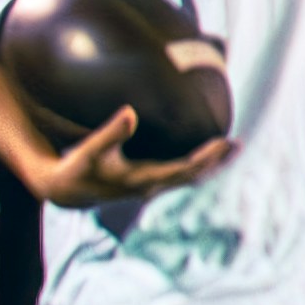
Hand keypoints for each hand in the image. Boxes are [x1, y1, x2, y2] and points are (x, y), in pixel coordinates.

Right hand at [31, 103, 228, 216]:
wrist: (67, 191)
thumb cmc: (78, 167)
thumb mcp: (91, 149)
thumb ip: (111, 132)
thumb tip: (130, 112)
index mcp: (142, 180)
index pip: (184, 170)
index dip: (207, 158)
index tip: (225, 142)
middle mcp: (151, 186)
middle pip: (193, 175)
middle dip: (216, 161)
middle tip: (238, 143)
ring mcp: (150, 186)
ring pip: (189, 177)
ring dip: (212, 164)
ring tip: (233, 147)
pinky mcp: (147, 182)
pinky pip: (181, 176)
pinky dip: (198, 165)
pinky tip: (208, 154)